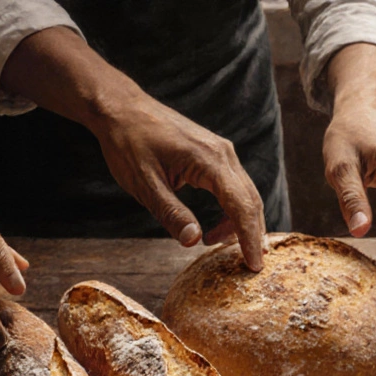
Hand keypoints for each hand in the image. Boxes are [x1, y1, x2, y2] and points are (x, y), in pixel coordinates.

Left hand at [0, 27, 264, 270]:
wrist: (120, 108)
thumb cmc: (128, 142)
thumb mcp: (144, 183)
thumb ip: (171, 213)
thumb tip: (193, 242)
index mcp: (209, 160)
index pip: (241, 205)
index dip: (249, 238)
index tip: (254, 266)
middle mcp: (223, 154)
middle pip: (251, 201)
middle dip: (253, 235)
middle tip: (250, 267)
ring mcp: (221, 151)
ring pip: (245, 194)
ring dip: (240, 224)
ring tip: (220, 247)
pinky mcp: (215, 154)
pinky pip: (234, 187)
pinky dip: (231, 211)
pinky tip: (215, 229)